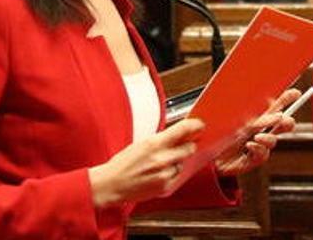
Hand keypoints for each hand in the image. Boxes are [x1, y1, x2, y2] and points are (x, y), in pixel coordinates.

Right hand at [88, 118, 203, 207]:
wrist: (112, 184)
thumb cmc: (123, 164)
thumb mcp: (141, 144)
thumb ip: (161, 140)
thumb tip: (179, 134)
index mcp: (154, 143)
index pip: (182, 129)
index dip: (195, 125)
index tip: (200, 125)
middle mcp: (162, 158)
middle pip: (189, 148)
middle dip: (188, 146)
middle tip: (182, 145)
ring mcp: (165, 174)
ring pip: (182, 163)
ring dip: (176, 162)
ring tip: (159, 164)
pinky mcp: (165, 186)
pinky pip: (176, 176)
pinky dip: (171, 174)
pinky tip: (158, 174)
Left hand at [214, 88, 299, 176]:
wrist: (205, 156)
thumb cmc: (215, 134)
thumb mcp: (229, 119)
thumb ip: (246, 114)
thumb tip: (260, 106)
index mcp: (255, 116)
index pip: (274, 105)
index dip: (286, 99)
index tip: (296, 93)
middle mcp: (259, 130)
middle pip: (282, 124)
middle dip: (286, 122)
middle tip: (282, 120)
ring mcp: (257, 145)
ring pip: (273, 140)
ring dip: (268, 137)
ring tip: (257, 137)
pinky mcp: (253, 159)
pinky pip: (263, 154)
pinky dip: (258, 149)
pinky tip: (250, 146)